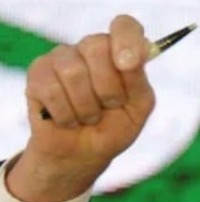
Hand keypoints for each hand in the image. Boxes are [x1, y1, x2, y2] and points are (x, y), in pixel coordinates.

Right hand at [7, 15, 155, 201]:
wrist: (83, 153)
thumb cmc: (114, 128)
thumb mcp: (137, 109)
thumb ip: (138, 81)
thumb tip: (134, 58)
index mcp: (120, 53)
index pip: (125, 27)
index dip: (126, 41)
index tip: (128, 64)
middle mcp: (91, 49)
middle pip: (97, 47)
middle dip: (109, 90)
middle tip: (109, 107)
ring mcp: (62, 58)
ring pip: (74, 72)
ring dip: (88, 108)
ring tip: (89, 117)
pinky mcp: (38, 72)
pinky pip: (52, 90)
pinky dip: (67, 115)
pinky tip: (69, 119)